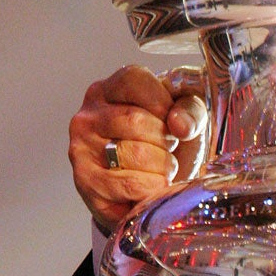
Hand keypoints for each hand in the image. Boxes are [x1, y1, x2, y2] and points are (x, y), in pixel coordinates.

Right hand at [68, 65, 207, 232]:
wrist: (160, 195)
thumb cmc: (171, 151)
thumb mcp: (190, 120)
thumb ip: (192, 110)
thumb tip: (180, 125)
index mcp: (110, 91)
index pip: (134, 80)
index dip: (164, 104)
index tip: (172, 124)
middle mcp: (89, 116)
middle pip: (136, 120)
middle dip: (165, 142)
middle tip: (166, 151)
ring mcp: (82, 148)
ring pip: (135, 153)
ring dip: (162, 168)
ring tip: (159, 170)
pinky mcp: (86, 182)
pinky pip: (131, 184)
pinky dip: (152, 189)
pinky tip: (150, 188)